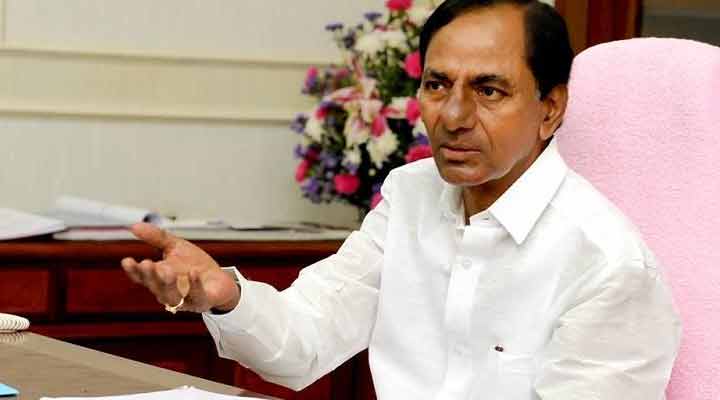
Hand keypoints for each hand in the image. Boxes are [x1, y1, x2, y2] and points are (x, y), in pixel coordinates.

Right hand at [120, 223, 239, 312]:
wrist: (220, 279)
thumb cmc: (194, 264)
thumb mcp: (175, 247)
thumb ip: (157, 237)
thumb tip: (133, 226)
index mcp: (158, 279)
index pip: (141, 277)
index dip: (133, 271)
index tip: (127, 261)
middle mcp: (167, 292)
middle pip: (154, 287)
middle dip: (149, 276)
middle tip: (146, 263)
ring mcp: (184, 300)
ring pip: (171, 297)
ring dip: (168, 284)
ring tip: (167, 271)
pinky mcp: (202, 302)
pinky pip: (197, 296)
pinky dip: (195, 285)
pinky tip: (193, 273)